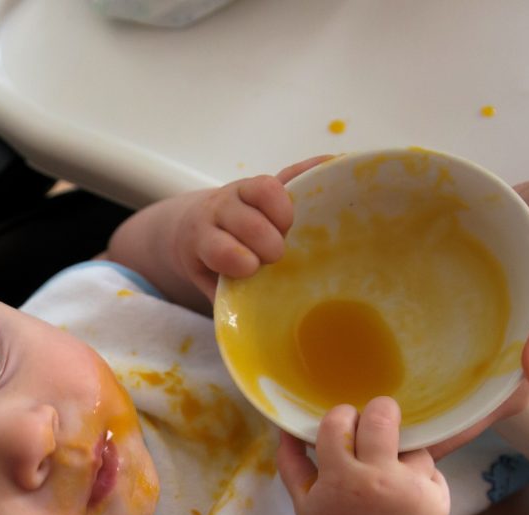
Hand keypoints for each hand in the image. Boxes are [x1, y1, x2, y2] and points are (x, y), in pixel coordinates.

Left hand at [177, 156, 331, 300]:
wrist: (191, 224)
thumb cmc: (208, 263)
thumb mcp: (209, 283)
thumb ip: (226, 301)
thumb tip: (253, 332)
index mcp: (202, 239)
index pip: (218, 246)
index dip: (235, 258)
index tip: (251, 269)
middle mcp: (220, 210)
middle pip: (246, 220)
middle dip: (266, 241)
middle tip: (275, 257)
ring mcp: (243, 191)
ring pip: (265, 189)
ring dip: (284, 211)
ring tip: (291, 228)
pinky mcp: (266, 183)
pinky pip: (292, 172)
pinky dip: (314, 170)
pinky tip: (336, 168)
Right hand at [276, 397, 448, 514]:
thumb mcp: (304, 503)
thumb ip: (291, 462)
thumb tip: (284, 427)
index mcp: (342, 480)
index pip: (339, 422)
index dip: (340, 418)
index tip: (343, 426)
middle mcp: (380, 481)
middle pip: (383, 416)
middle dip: (378, 413)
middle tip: (375, 423)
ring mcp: (414, 490)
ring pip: (413, 444)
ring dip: (400, 453)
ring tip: (388, 474)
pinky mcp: (439, 499)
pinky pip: (430, 467)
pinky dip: (418, 474)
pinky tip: (404, 492)